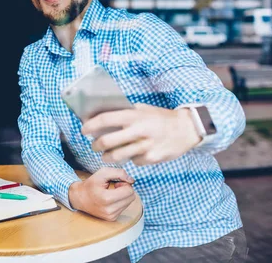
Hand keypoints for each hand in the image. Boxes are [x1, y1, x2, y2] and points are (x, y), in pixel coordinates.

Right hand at [68, 167, 135, 221]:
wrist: (79, 198)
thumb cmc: (91, 184)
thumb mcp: (102, 173)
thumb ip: (119, 173)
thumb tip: (132, 180)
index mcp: (107, 198)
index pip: (129, 191)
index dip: (124, 183)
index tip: (116, 183)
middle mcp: (110, 210)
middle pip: (132, 198)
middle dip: (125, 190)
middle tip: (115, 187)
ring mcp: (111, 216)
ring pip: (129, 203)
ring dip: (123, 196)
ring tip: (112, 193)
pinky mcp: (112, 219)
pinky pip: (124, 208)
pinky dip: (120, 202)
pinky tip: (111, 199)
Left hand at [82, 103, 200, 165]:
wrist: (187, 129)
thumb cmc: (161, 117)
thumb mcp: (143, 109)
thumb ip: (125, 113)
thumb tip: (101, 118)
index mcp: (133, 115)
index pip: (104, 120)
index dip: (90, 126)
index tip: (84, 130)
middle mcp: (138, 131)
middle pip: (106, 142)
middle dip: (96, 145)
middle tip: (94, 146)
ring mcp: (145, 146)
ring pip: (116, 156)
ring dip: (107, 157)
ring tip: (106, 155)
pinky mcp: (151, 159)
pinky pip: (134, 161)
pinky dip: (131, 159)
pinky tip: (133, 154)